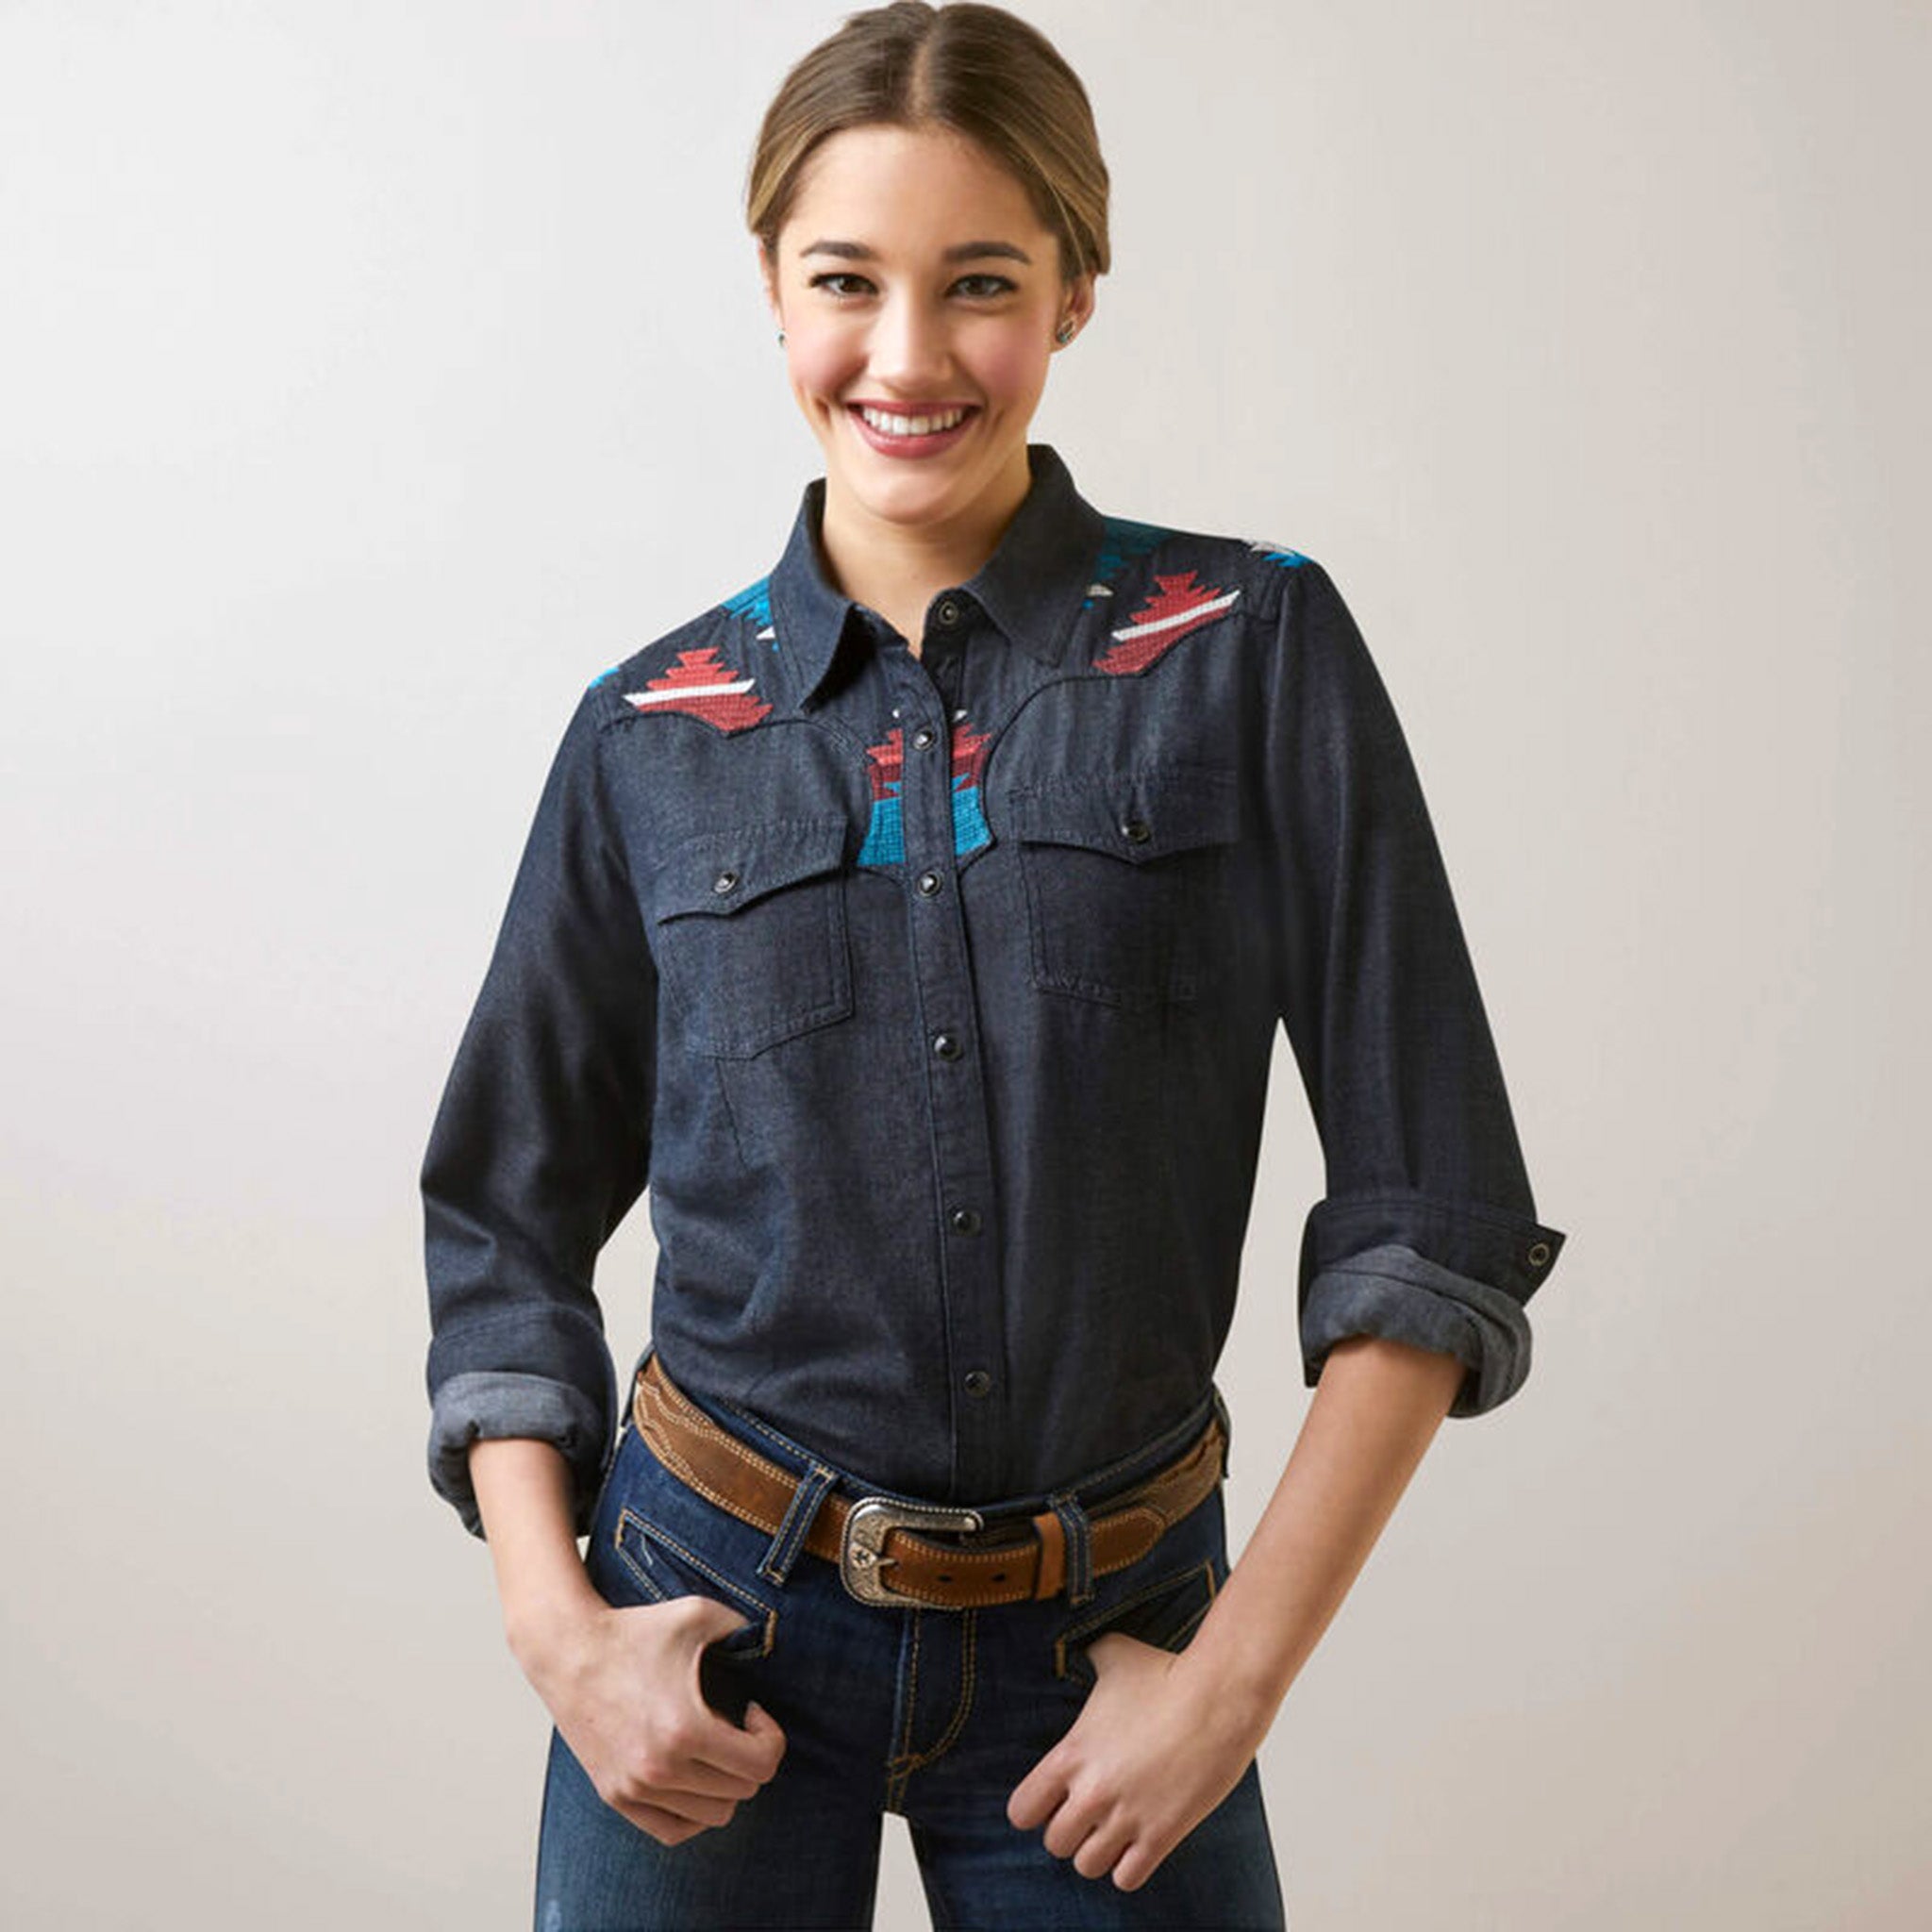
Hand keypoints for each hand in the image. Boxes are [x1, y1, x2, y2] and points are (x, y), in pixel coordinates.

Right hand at [518, 1593, 787, 1844]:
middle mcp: (660, 1769)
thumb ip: (745, 1627)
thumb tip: (774, 1643)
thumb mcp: (699, 1613)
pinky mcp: (616, 1797)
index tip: (751, 1710)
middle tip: (734, 1725)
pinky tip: (693, 1774)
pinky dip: (695, 1811)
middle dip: (750, 1757)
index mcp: (685, 1729)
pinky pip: (675, 1831)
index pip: (761, 1765)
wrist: (568, 1650)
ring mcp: (635, 1789)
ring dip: (725, 1784)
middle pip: (742, 1792)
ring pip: (713, 1815)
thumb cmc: (635, 1630)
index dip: (770, 1737)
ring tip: (713, 1747)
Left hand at [1006, 1631, 1269, 1890]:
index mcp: (1071, 1754)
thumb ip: (1089, 1655)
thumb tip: (1081, 1643)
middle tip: (1092, 1814)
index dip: (1035, 1808)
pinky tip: (1140, 1843)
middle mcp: (1091, 1792)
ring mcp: (1126, 1817)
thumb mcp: (1115, 1655)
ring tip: (1116, 1830)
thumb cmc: (1167, 1673)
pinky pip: (1126, 1879)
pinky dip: (1130, 1868)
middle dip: (1071, 1831)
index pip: (1021, 1811)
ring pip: (1088, 1866)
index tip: (1054, 1799)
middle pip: (1055, 1844)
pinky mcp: (1161, 1835)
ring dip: (1100, 1852)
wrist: (1219, 1696)